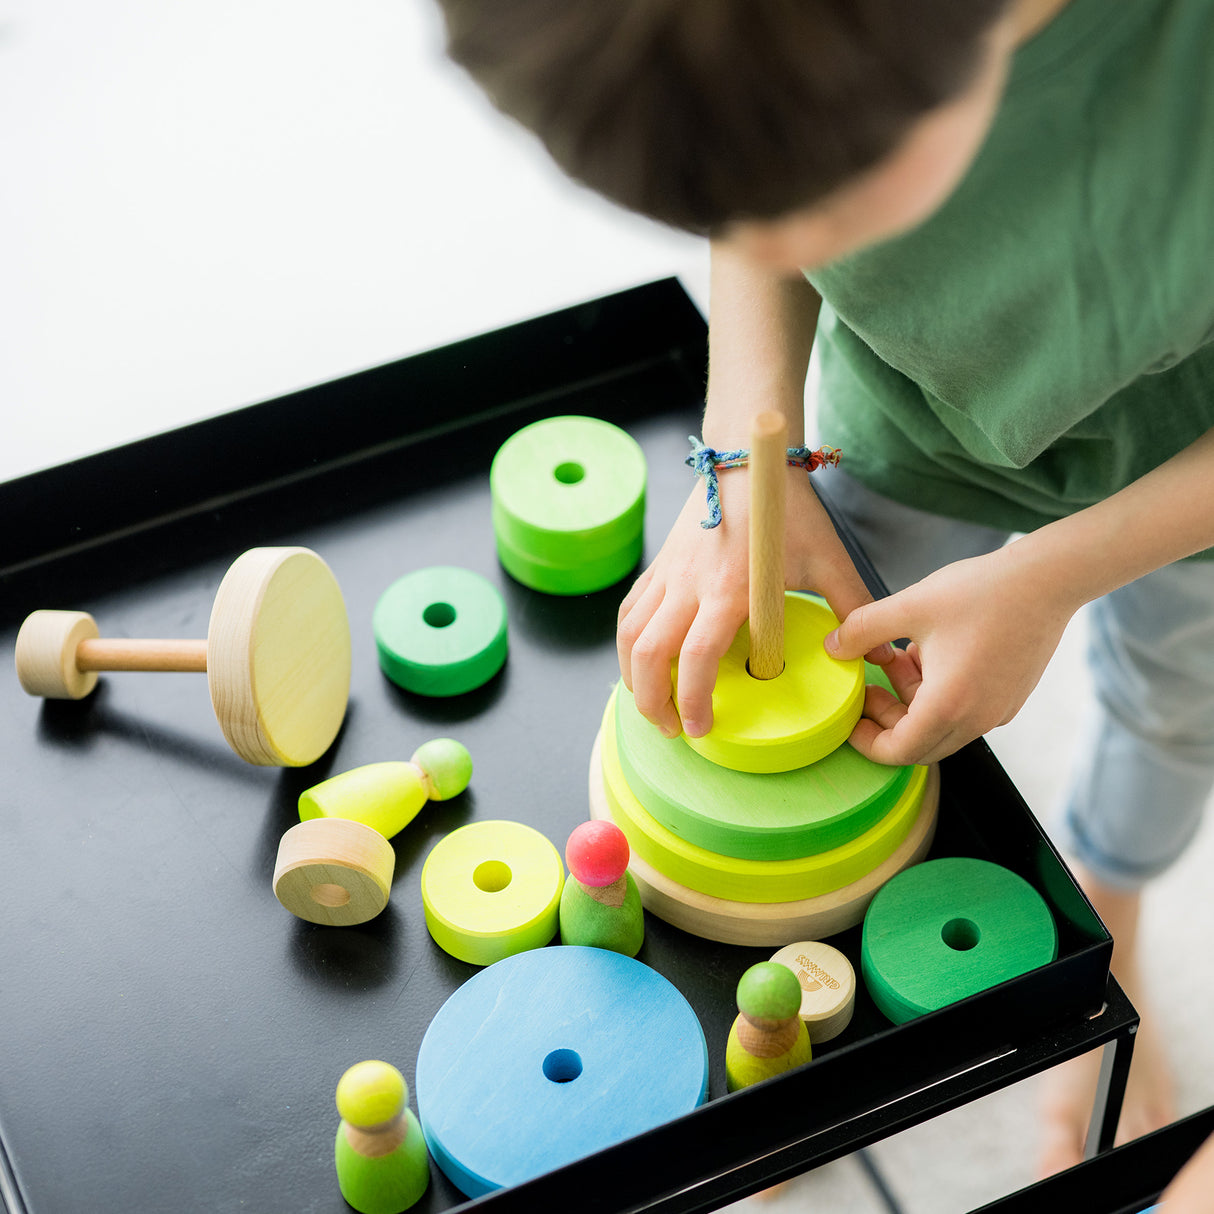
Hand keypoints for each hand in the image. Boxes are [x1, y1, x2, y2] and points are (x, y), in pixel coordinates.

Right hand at [617, 465, 878, 738]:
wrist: (746, 460)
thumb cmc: (787, 510)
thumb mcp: (828, 558)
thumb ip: (853, 608)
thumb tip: (880, 655)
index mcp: (729, 588)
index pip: (696, 656)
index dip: (694, 700)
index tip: (701, 728)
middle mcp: (689, 584)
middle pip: (648, 654)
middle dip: (653, 702)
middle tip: (673, 730)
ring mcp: (668, 574)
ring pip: (629, 636)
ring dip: (634, 678)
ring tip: (653, 706)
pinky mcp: (659, 567)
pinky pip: (629, 613)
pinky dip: (629, 646)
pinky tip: (642, 666)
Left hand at [825, 543, 1076, 764]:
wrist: (1048, 579)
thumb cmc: (980, 591)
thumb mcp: (908, 606)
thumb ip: (862, 630)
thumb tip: (833, 648)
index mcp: (948, 705)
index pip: (898, 752)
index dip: (867, 743)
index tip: (850, 721)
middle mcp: (977, 719)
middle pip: (919, 744)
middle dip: (887, 722)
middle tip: (867, 688)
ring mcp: (997, 711)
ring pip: (941, 726)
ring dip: (911, 702)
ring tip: (896, 658)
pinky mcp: (1009, 698)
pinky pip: (964, 711)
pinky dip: (937, 694)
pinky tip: (928, 654)